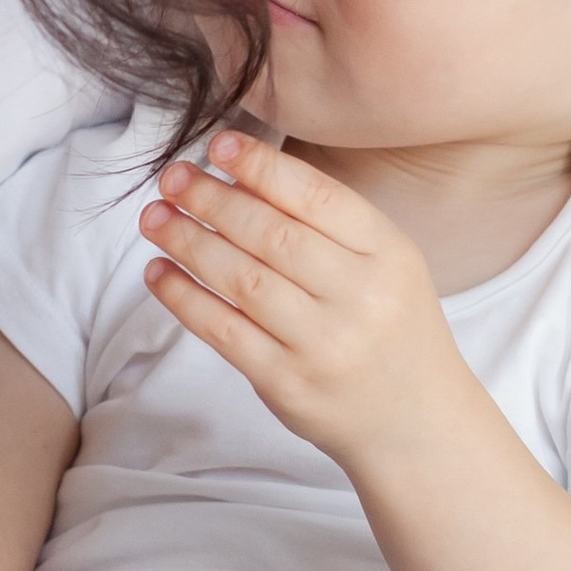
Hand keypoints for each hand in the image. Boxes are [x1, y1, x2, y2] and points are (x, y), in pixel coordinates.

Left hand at [138, 134, 457, 460]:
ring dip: (188, 242)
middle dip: (212, 200)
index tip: (218, 146)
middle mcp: (359, 297)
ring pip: (241, 280)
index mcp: (389, 254)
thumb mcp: (386, 264)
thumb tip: (238, 177)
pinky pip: (222, 331)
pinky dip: (183, 297)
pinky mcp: (286, 384)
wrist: (415, 423)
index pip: (318, 197)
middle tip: (172, 178)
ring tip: (155, 218)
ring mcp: (322, 345)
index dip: (262, 166)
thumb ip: (326, 224)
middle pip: (271, 235)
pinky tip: (159, 271)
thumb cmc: (391, 327)